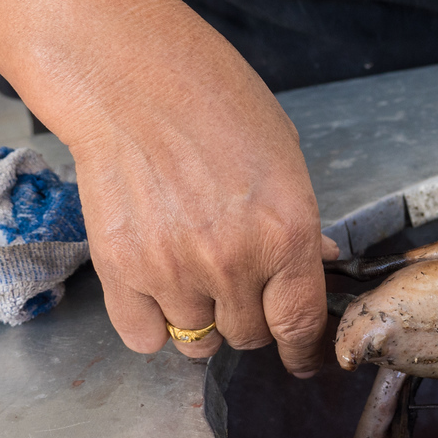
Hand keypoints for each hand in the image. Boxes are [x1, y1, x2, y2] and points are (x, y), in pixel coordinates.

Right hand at [48, 13, 338, 376]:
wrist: (131, 78)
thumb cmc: (214, 101)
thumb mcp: (284, 156)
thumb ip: (299, 221)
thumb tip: (316, 259)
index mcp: (286, 235)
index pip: (300, 324)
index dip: (303, 351)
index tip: (301, 359)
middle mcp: (234, 264)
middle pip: (249, 337)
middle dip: (250, 320)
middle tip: (240, 286)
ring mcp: (175, 272)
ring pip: (196, 342)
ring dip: (200, 320)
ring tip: (194, 274)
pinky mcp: (121, 272)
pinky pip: (144, 337)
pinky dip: (152, 324)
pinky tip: (158, 289)